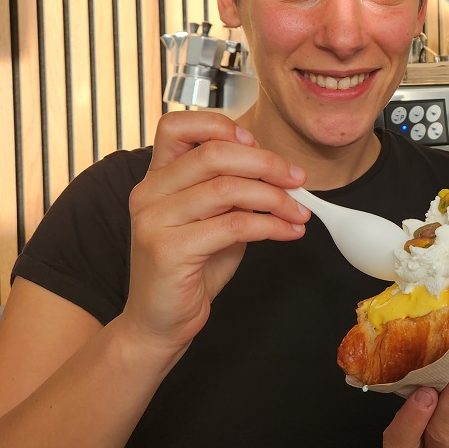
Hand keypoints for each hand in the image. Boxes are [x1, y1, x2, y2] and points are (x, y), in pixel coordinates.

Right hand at [120, 111, 309, 354]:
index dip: (220, 126)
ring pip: (227, 188)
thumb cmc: (192, 268)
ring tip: (298, 212)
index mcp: (157, 177)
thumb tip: (279, 170)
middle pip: (213, 153)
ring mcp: (154, 220)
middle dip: (265, 163)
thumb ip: (233, 189)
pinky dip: (270, 225)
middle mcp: (149, 192)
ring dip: (274, 197)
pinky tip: (288, 232)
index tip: (255, 144)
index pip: (177, 125)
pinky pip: (232, 225)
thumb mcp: (214, 218)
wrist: (160, 321)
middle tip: (296, 180)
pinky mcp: (167, 250)